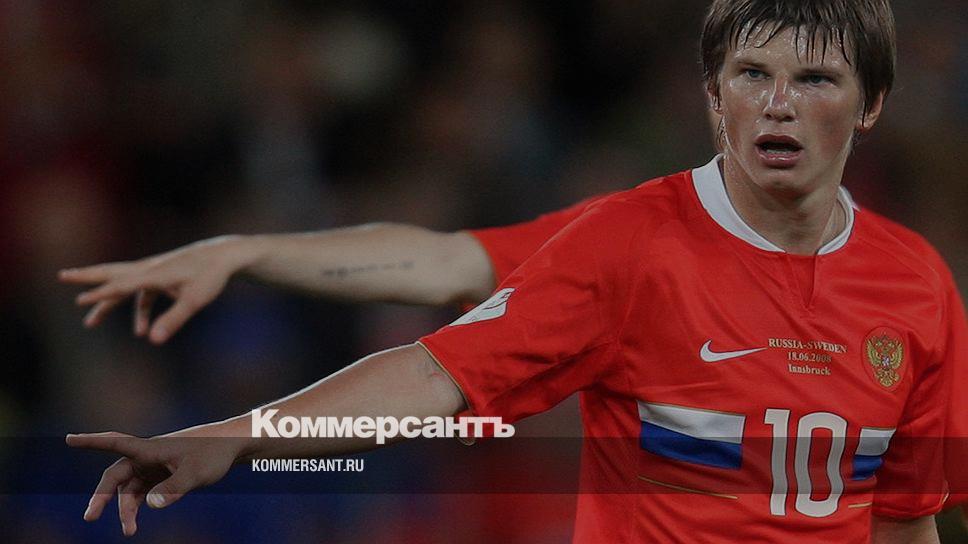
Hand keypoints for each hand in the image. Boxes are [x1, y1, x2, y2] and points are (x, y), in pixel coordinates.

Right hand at [59, 236, 246, 343]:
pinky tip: (141, 329)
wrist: (224, 256)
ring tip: (90, 322)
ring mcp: (154, 271)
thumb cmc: (210, 277)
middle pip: (112, 273)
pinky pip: (141, 294)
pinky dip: (138, 309)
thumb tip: (152, 341)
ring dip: (108, 303)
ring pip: (123, 284)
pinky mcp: (162, 276)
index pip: (121, 285)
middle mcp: (149, 269)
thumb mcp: (194, 301)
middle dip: (87, 277)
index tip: (80, 301)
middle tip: (62, 276)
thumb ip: (173, 320)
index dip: (101, 295)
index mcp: (153, 274)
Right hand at [66, 429, 244, 536]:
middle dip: (101, 497)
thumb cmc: (214, 454)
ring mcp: (154, 465)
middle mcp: (147, 455)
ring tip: (129, 532)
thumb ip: (173, 490)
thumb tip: (150, 505)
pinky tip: (136, 522)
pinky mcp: (162, 474)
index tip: (69, 439)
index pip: (116, 442)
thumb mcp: (195, 474)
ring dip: (125, 508)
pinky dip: (136, 505)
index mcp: (151, 448)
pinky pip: (141, 491)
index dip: (92, 441)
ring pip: (129, 488)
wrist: (232, 446)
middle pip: (116, 476)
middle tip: (90, 518)